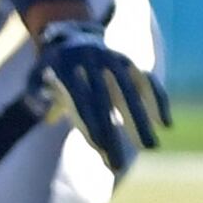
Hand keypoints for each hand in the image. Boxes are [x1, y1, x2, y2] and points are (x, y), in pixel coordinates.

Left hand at [34, 17, 169, 173]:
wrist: (73, 36)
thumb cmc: (53, 70)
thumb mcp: (37, 77)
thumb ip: (39, 94)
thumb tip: (46, 116)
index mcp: (71, 67)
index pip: (83, 100)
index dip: (92, 123)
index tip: (100, 149)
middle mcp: (97, 63)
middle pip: (107, 102)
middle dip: (114, 135)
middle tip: (118, 166)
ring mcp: (117, 62)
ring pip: (133, 93)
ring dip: (142, 122)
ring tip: (152, 148)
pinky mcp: (132, 64)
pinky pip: (148, 82)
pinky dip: (158, 101)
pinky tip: (165, 125)